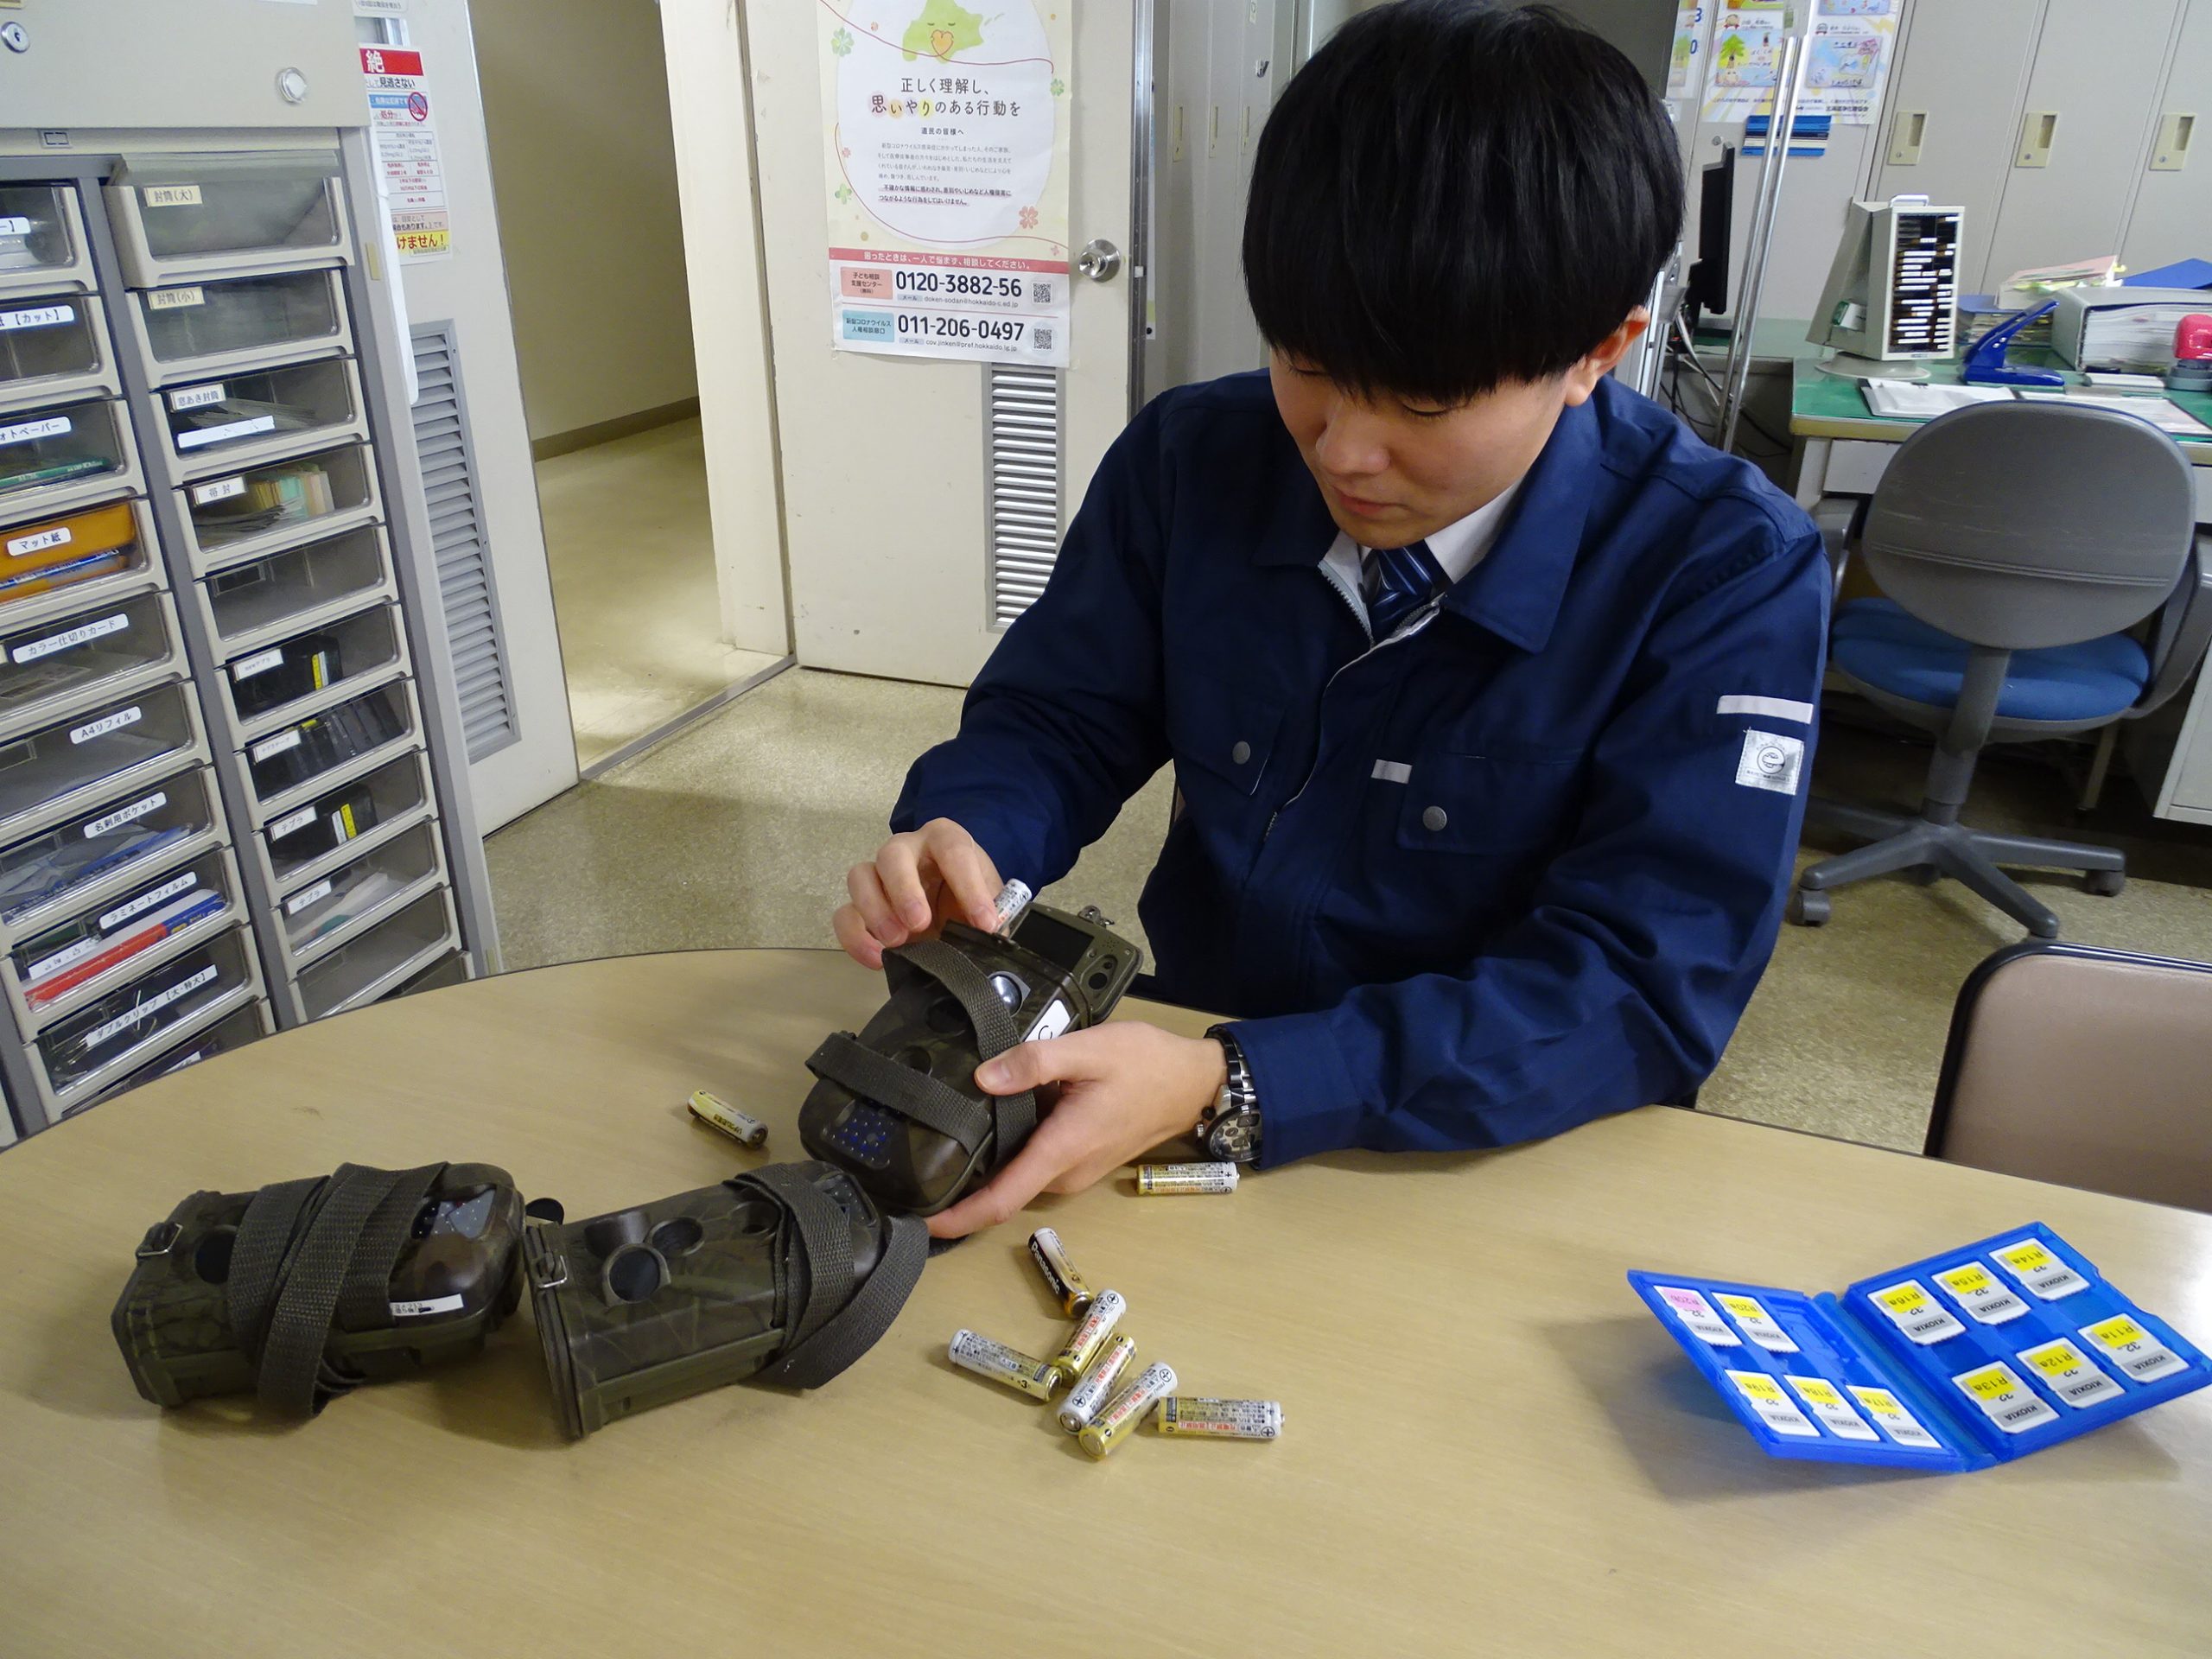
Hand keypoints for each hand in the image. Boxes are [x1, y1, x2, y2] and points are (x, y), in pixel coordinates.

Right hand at [834, 818, 1004, 969]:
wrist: (950, 916)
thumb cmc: (969, 901)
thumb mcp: (989, 905)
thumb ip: (993, 917)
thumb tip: (992, 936)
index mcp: (944, 840)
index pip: (953, 850)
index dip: (969, 886)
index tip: (984, 922)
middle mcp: (907, 849)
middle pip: (893, 854)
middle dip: (904, 889)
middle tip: (919, 923)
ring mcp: (878, 875)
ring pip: (860, 877)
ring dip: (874, 910)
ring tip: (896, 942)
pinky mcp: (860, 906)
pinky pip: (844, 914)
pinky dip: (856, 937)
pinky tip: (877, 958)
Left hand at [926, 1023, 1229, 1238]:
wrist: (1193, 1083)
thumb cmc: (1146, 1064)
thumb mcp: (1090, 1049)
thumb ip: (1034, 1062)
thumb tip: (982, 1079)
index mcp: (1062, 1149)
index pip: (1000, 1200)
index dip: (957, 1218)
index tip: (918, 1220)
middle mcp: (1065, 1173)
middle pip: (1001, 1193)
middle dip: (958, 1187)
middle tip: (912, 1158)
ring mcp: (1074, 1172)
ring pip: (1016, 1178)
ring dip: (983, 1166)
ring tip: (942, 1132)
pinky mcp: (1080, 1162)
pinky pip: (1033, 1165)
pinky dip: (1008, 1153)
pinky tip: (990, 1119)